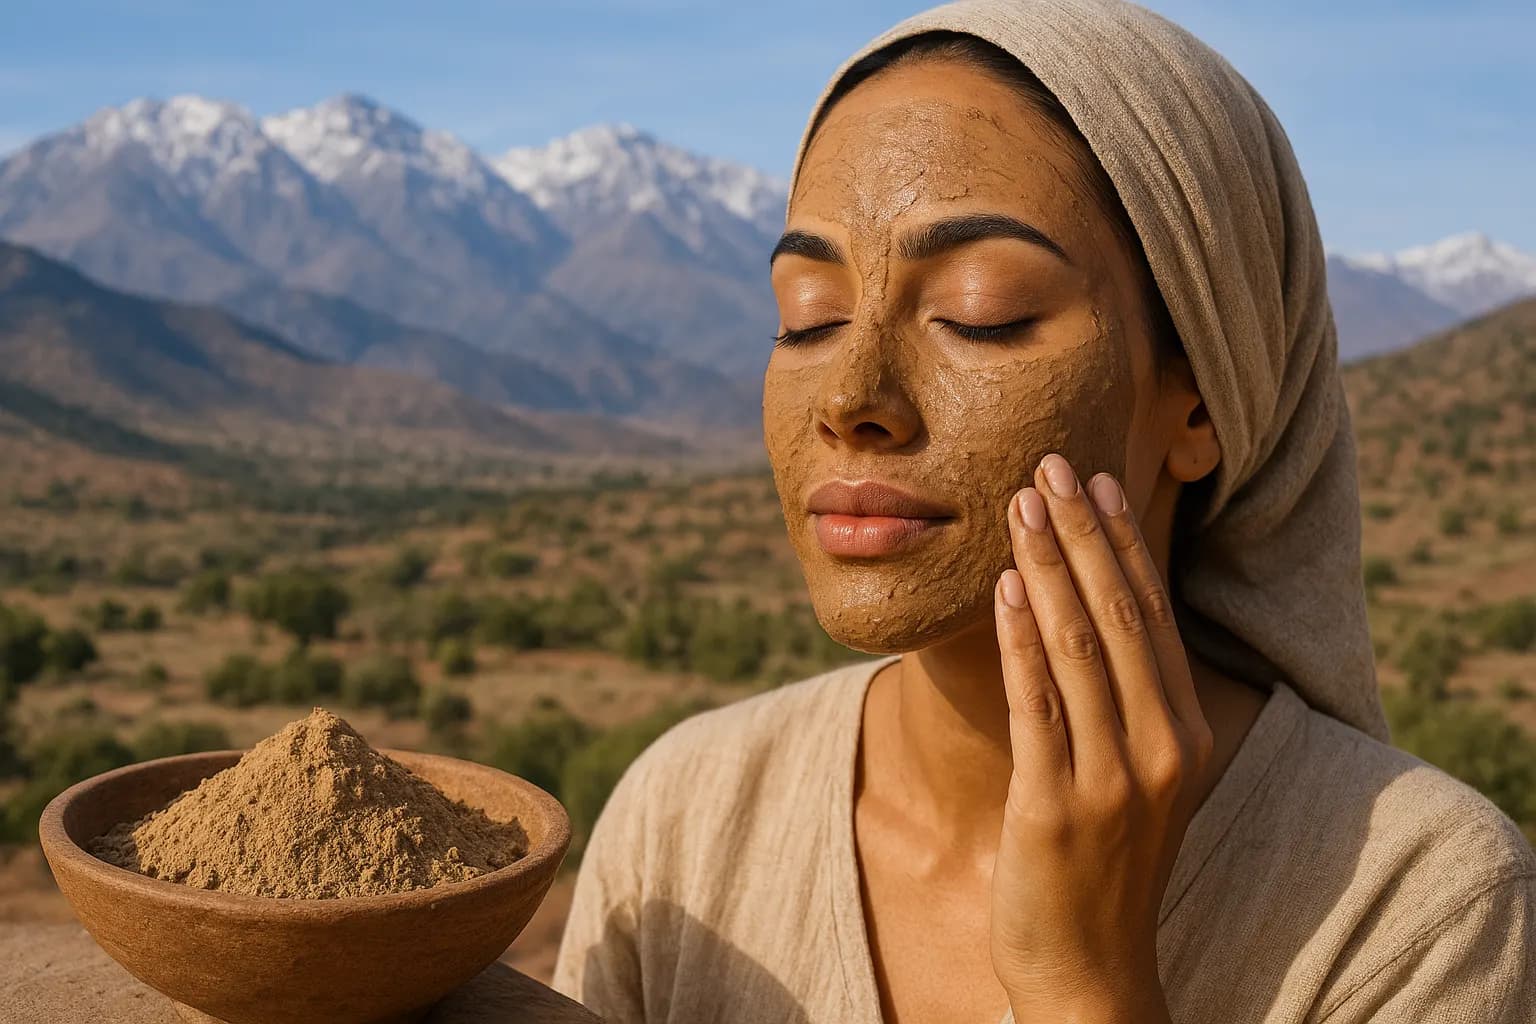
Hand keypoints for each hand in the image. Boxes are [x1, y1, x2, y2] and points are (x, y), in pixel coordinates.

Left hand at [988, 452, 1213, 1022]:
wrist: (1093, 973)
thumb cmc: (1107, 865)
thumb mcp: (1135, 778)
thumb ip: (1123, 703)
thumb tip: (1085, 612)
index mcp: (1185, 734)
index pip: (1152, 616)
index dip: (1121, 543)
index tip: (1092, 481)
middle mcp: (1161, 749)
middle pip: (1120, 616)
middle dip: (1081, 533)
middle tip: (1047, 464)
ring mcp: (1112, 779)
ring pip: (1078, 646)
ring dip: (1047, 565)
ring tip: (1018, 505)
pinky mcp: (1057, 806)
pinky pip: (1036, 703)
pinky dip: (1021, 638)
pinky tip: (1005, 586)